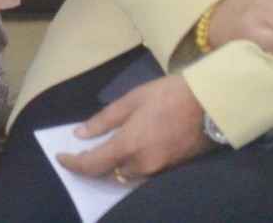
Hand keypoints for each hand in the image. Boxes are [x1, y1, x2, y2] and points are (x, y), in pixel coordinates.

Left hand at [56, 74, 211, 184]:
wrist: (211, 104)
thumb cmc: (168, 95)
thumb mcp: (132, 100)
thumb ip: (104, 120)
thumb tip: (80, 134)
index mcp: (129, 146)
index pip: (92, 164)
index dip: (73, 163)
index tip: (61, 157)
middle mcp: (142, 165)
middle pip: (108, 174)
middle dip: (92, 166)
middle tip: (80, 154)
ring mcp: (158, 171)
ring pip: (126, 177)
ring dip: (112, 168)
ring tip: (101, 153)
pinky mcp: (171, 170)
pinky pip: (142, 174)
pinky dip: (130, 167)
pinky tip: (126, 154)